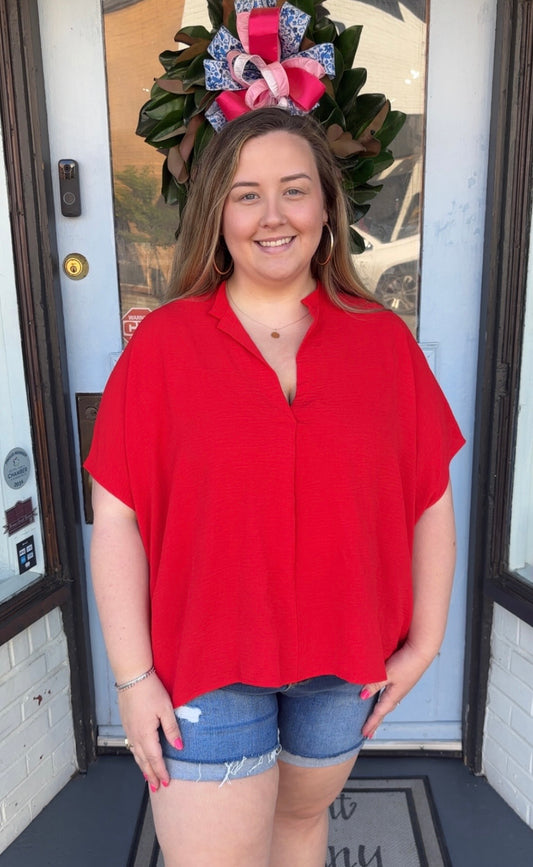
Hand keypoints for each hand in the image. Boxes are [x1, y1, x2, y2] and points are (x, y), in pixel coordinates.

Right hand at [118, 673, 182, 790]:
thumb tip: (179, 748)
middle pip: (143, 761)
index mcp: (146, 734)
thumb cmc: (150, 690)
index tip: (166, 783)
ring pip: (136, 754)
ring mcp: (129, 730)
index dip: (161, 772)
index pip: (154, 759)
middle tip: (157, 787)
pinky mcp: (127, 723)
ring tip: (149, 778)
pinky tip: (140, 756)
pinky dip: (137, 756)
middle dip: (151, 775)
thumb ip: (172, 730)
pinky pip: (132, 745)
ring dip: (143, 767)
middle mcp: (135, 735)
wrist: (132, 677)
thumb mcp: (166, 709)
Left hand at [360, 641, 434, 738]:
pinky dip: (384, 700)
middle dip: (376, 721)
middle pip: (384, 711)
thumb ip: (374, 684)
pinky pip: (390, 694)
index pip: (379, 713)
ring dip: (380, 711)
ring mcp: (401, 686)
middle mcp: (398, 693)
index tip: (364, 733)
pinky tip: (382, 696)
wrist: (422, 650)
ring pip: (387, 702)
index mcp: (394, 695)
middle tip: (369, 732)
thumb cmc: (407, 662)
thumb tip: (363, 696)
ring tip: (375, 717)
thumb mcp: (386, 674)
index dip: (371, 723)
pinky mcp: (402, 679)